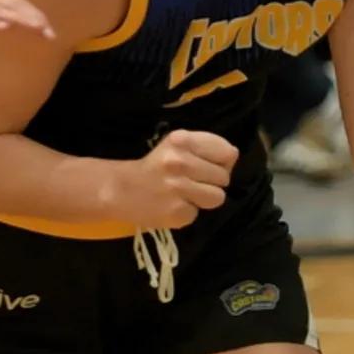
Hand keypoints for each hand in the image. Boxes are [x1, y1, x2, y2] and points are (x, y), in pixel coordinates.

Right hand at [110, 130, 235, 230]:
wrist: (119, 190)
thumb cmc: (153, 167)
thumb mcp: (176, 146)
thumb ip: (205, 148)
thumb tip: (233, 157)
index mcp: (182, 140)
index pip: (227, 152)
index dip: (221, 162)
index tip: (207, 165)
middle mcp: (180, 162)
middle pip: (224, 177)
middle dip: (211, 181)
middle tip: (190, 182)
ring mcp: (178, 189)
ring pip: (217, 197)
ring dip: (203, 199)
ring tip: (184, 195)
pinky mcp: (176, 212)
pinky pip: (198, 213)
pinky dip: (186, 212)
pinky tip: (172, 205)